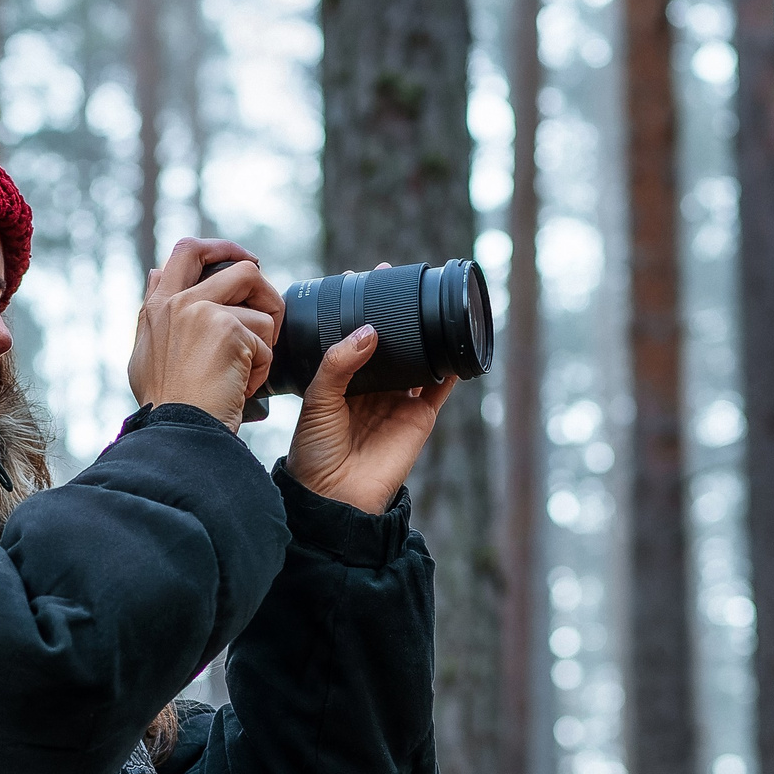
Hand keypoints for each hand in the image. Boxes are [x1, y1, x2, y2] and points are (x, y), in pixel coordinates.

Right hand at [126, 238, 284, 430]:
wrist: (176, 432)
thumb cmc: (165, 406)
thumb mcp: (144, 354)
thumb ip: (153, 313)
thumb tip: (155, 272)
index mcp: (156, 306)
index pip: (186, 251)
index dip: (221, 248)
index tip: (243, 261)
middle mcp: (176, 302)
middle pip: (238, 266)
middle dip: (263, 284)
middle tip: (270, 308)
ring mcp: (200, 311)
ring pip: (259, 305)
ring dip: (265, 338)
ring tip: (249, 368)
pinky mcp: (227, 328)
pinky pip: (265, 339)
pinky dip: (261, 368)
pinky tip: (242, 387)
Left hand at [288, 277, 457, 512]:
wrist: (334, 496)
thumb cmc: (315, 452)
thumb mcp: (318, 400)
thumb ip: (339, 363)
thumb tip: (370, 330)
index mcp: (342, 379)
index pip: (355, 335)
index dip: (360, 308)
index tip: (363, 277)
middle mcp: (372, 386)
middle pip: (389, 342)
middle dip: (393, 312)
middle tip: (396, 279)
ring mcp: (398, 400)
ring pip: (417, 358)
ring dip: (423, 332)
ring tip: (427, 300)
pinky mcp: (420, 417)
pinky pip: (441, 386)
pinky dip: (453, 366)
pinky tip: (458, 342)